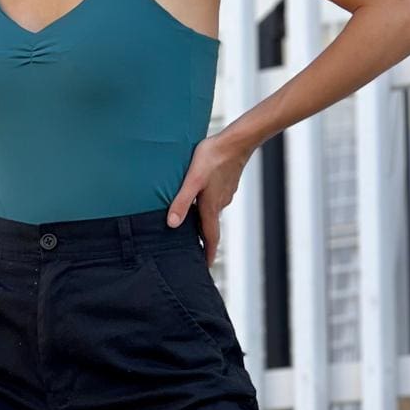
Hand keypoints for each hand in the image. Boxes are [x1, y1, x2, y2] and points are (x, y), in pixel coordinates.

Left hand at [166, 129, 252, 265]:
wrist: (237, 141)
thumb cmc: (213, 158)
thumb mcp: (192, 180)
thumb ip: (182, 201)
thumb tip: (172, 224)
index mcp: (211, 207)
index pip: (210, 238)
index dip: (207, 254)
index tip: (205, 268)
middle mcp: (219, 203)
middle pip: (210, 227)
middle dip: (203, 240)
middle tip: (194, 250)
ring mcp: (224, 193)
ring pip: (212, 212)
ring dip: (203, 222)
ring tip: (191, 226)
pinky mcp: (225, 183)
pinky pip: (215, 200)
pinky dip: (206, 206)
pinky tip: (198, 199)